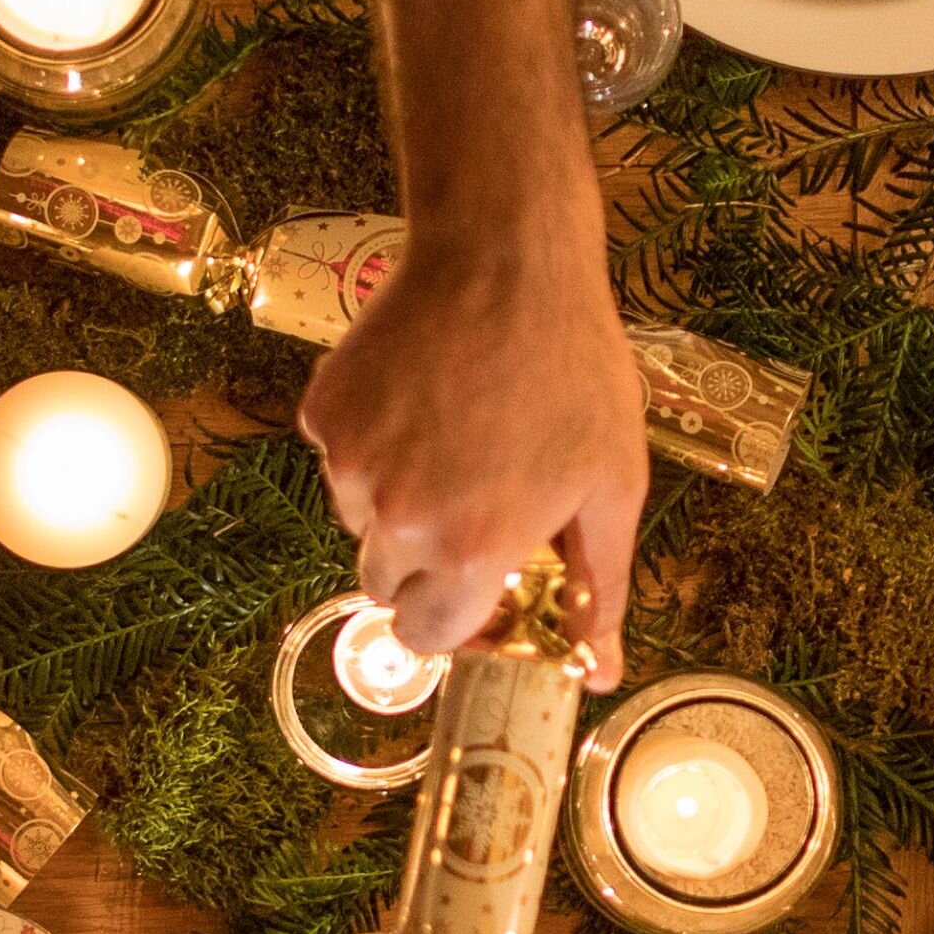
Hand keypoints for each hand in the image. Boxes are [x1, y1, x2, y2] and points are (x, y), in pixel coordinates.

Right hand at [298, 244, 641, 683]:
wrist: (506, 257)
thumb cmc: (573, 370)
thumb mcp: (610, 486)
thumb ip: (598, 591)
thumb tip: (594, 676)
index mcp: (469, 550)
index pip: (428, 637)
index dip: (456, 621)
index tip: (481, 589)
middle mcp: (397, 519)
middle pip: (386, 585)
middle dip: (427, 564)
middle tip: (476, 503)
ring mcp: (351, 462)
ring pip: (361, 521)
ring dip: (399, 504)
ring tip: (456, 437)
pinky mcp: (323, 412)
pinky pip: (340, 459)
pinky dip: (373, 446)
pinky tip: (422, 400)